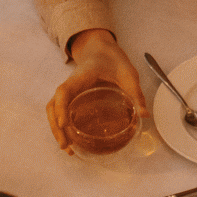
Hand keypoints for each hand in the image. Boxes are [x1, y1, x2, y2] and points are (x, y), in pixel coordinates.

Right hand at [44, 30, 146, 151]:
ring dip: (56, 129)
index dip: (61, 108)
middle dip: (56, 127)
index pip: (64, 91)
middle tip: (66, 146)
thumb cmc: (113, 59)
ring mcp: (69, 91)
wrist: (101, 48)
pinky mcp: (71, 96)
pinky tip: (70, 139)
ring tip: (67, 148)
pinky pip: (59, 111)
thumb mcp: (128, 74)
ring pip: (52, 110)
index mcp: (82, 76)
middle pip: (53, 105)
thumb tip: (144, 115)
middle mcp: (71, 84)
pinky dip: (60, 126)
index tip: (65, 124)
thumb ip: (136, 93)